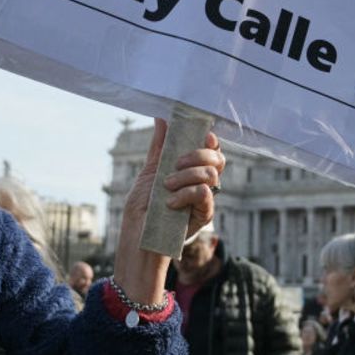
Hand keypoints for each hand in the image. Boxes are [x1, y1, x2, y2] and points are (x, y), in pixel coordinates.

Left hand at [114, 119, 225, 304]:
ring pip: (212, 173)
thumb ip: (159, 147)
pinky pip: (206, 193)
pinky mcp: (204, 215)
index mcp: (191, 170)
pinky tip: (170, 202)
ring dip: (187, 175)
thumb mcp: (149, 173)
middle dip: (198, 154)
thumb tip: (162, 117)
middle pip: (217, 158)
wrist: (138, 238)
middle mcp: (202, 183)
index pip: (210, 148)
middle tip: (176, 163)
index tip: (200, 134)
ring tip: (166, 186)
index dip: (209, 139)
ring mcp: (205, 199)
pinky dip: (187, 193)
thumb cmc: (142, 208)